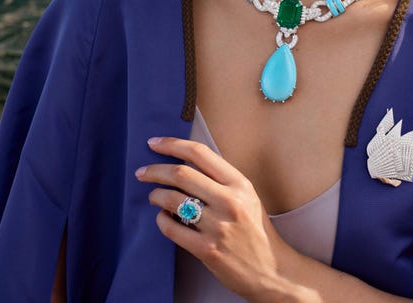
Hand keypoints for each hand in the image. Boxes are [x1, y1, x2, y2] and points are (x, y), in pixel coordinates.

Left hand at [135, 136, 304, 301]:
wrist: (270, 270)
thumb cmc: (256, 231)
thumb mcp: (247, 197)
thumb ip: (221, 180)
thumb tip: (184, 165)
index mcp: (240, 183)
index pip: (200, 153)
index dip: (172, 144)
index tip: (154, 143)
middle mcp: (229, 201)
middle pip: (181, 174)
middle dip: (155, 170)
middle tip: (142, 172)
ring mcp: (218, 226)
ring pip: (172, 200)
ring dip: (156, 195)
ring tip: (153, 197)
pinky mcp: (206, 249)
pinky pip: (172, 228)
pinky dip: (161, 220)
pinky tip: (164, 218)